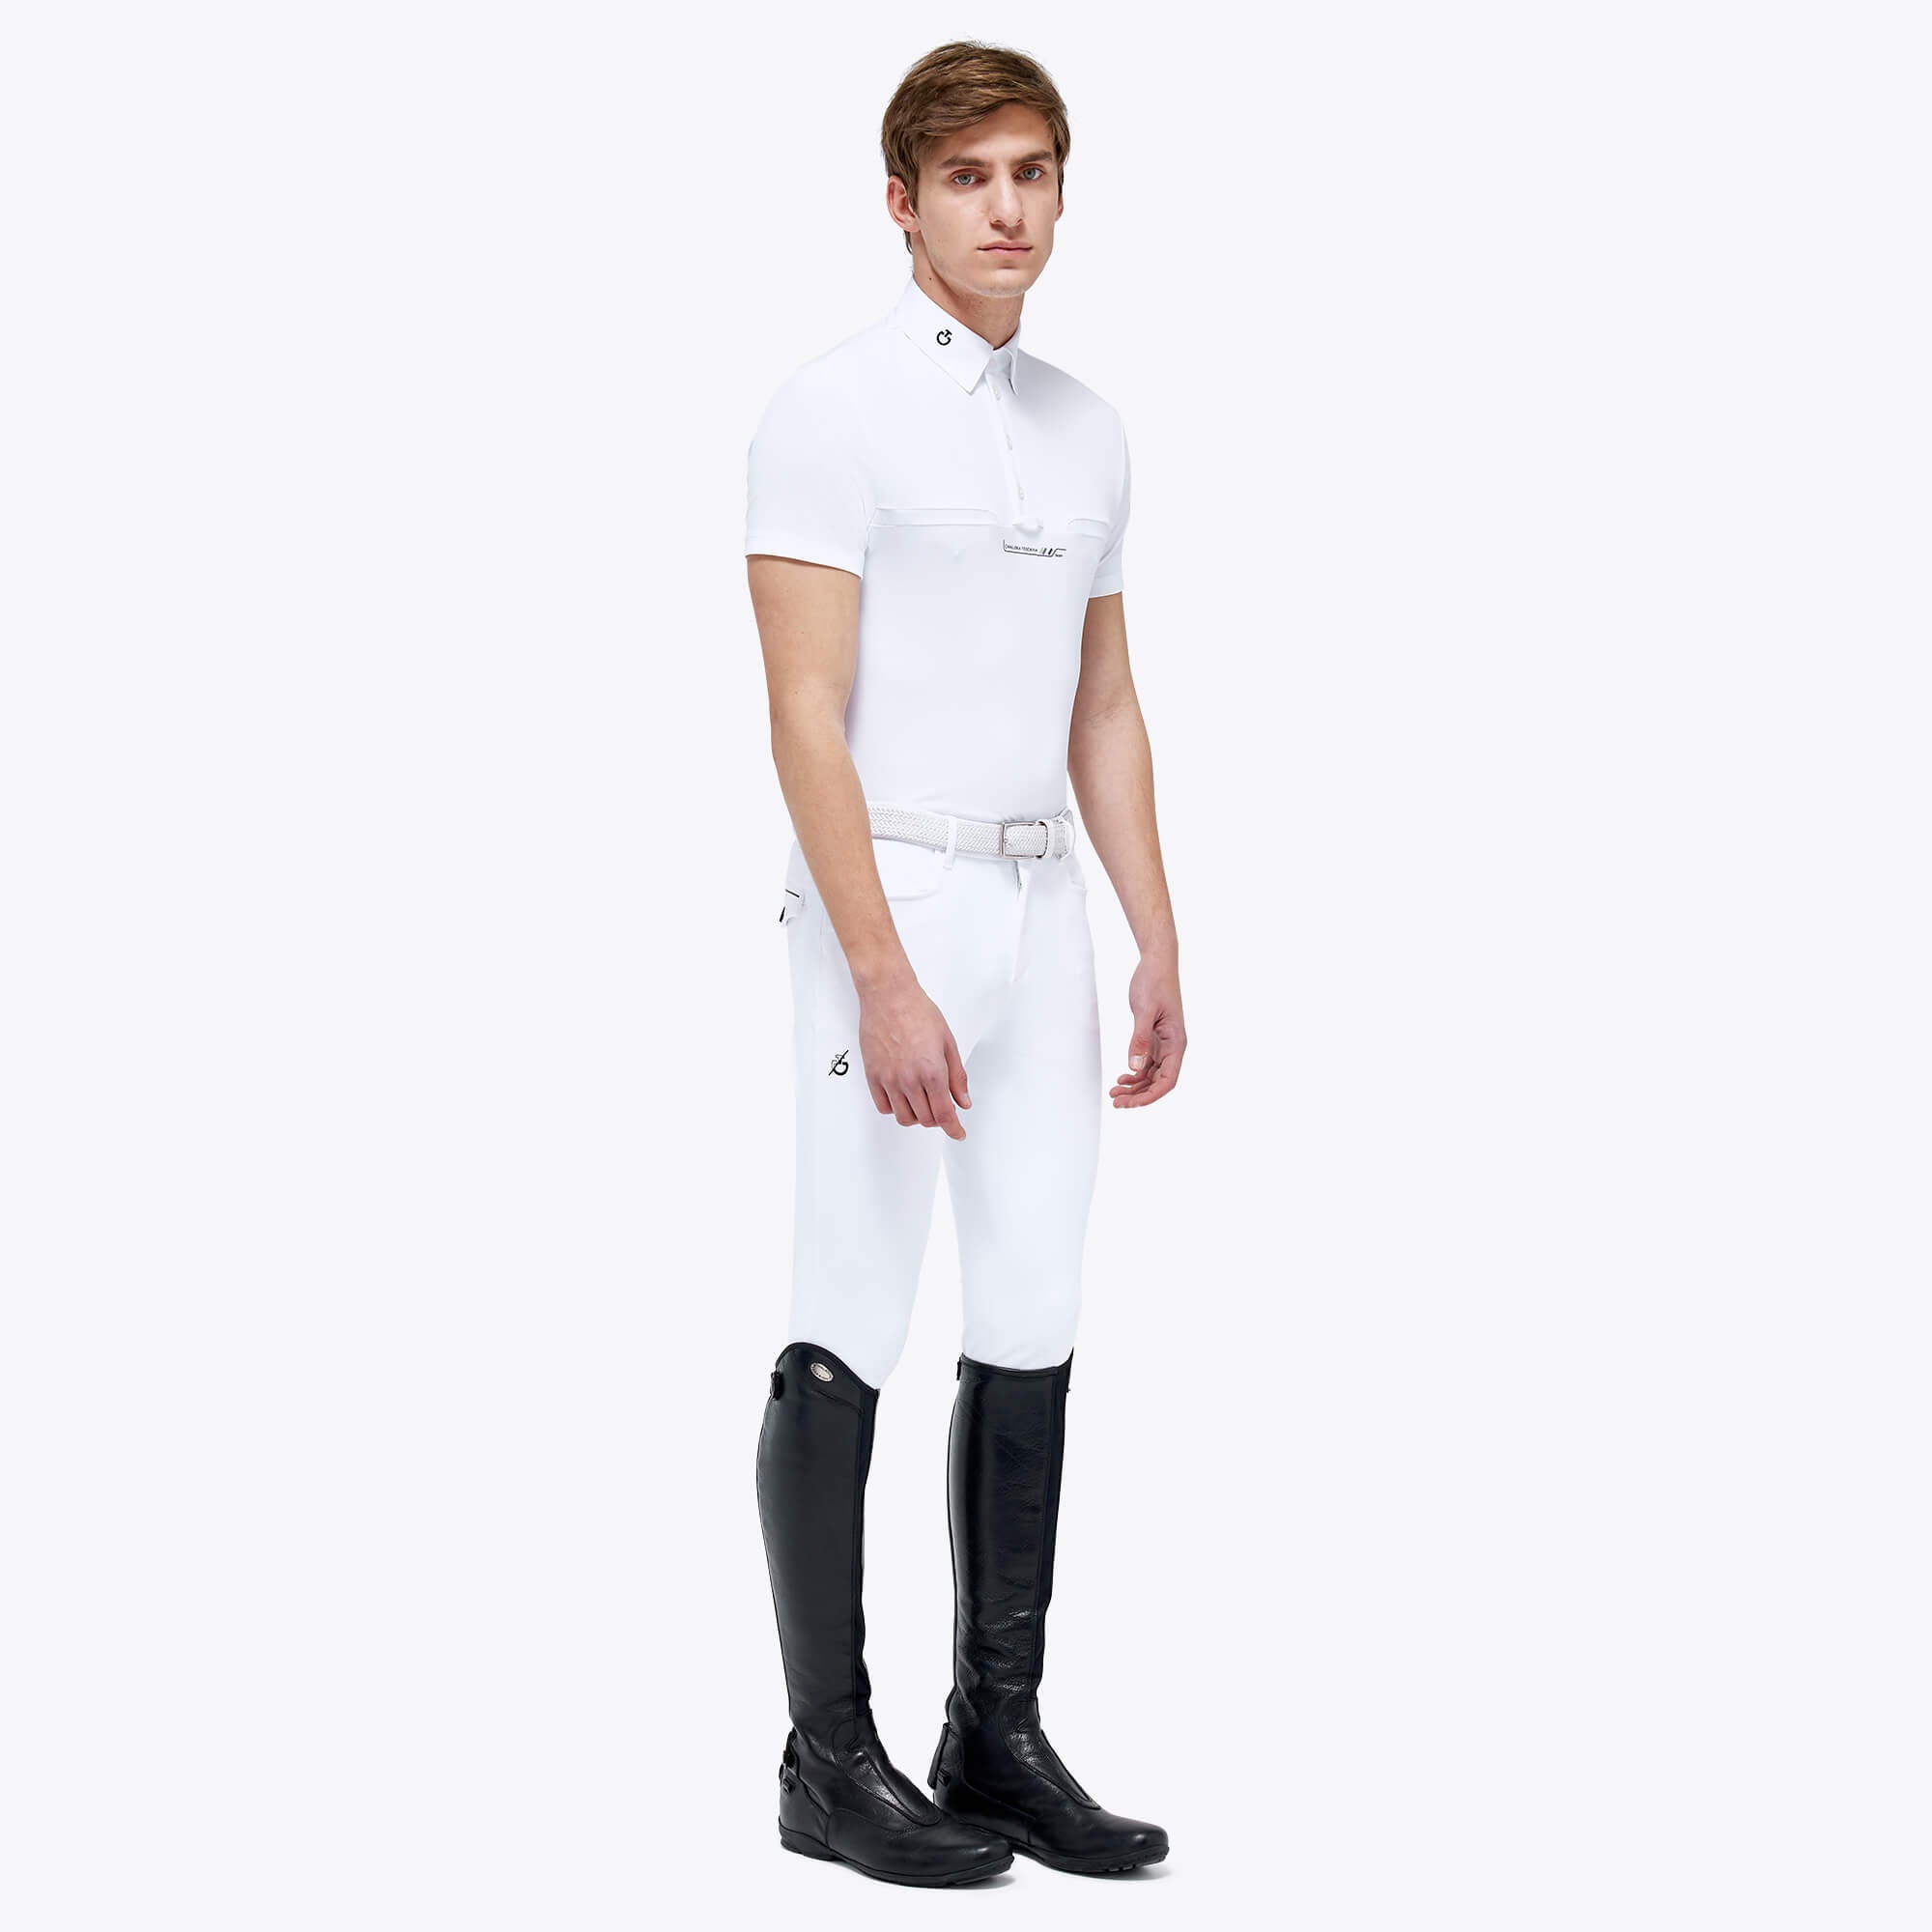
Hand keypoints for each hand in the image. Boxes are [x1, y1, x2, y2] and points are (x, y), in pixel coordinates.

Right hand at [860, 975, 971, 1137]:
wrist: (888, 996)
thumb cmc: (918, 1012)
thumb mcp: (948, 1042)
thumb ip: (957, 1076)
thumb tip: (963, 1102)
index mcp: (932, 1071)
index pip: (944, 1114)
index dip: (954, 1129)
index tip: (958, 1134)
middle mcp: (909, 1080)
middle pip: (926, 1119)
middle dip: (938, 1118)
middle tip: (943, 1106)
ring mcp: (888, 1079)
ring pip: (904, 1118)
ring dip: (917, 1116)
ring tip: (922, 1100)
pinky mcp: (872, 1076)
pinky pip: (884, 1107)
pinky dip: (896, 1108)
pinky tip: (903, 1096)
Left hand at [1111, 957, 1184, 1107]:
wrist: (1156, 964)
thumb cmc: (1154, 983)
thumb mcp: (1144, 1011)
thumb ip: (1140, 1040)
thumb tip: (1135, 1068)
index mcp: (1176, 1043)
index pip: (1167, 1081)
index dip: (1150, 1096)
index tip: (1130, 1103)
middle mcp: (1173, 1047)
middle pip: (1158, 1082)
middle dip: (1138, 1096)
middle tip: (1116, 1102)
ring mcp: (1164, 1044)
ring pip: (1151, 1075)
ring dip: (1135, 1087)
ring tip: (1114, 1093)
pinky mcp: (1154, 1038)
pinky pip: (1147, 1064)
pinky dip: (1135, 1074)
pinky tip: (1121, 1078)